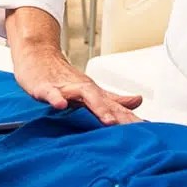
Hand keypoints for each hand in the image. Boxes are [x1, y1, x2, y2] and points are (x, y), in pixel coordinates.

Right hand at [12, 43, 141, 124]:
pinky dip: (55, 98)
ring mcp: (65, 87)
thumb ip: (113, 99)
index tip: (148, 129)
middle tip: (134, 128)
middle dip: (120, 116)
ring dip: (97, 107)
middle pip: (105, 102)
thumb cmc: (63, 78)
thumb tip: (138, 101)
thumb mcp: (90, 91)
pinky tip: (60, 105)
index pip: (116, 108)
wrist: (38, 56)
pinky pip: (51, 93)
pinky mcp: (45, 87)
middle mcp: (83, 89)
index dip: (131, 119)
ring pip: (84, 95)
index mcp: (94, 93)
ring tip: (108, 120)